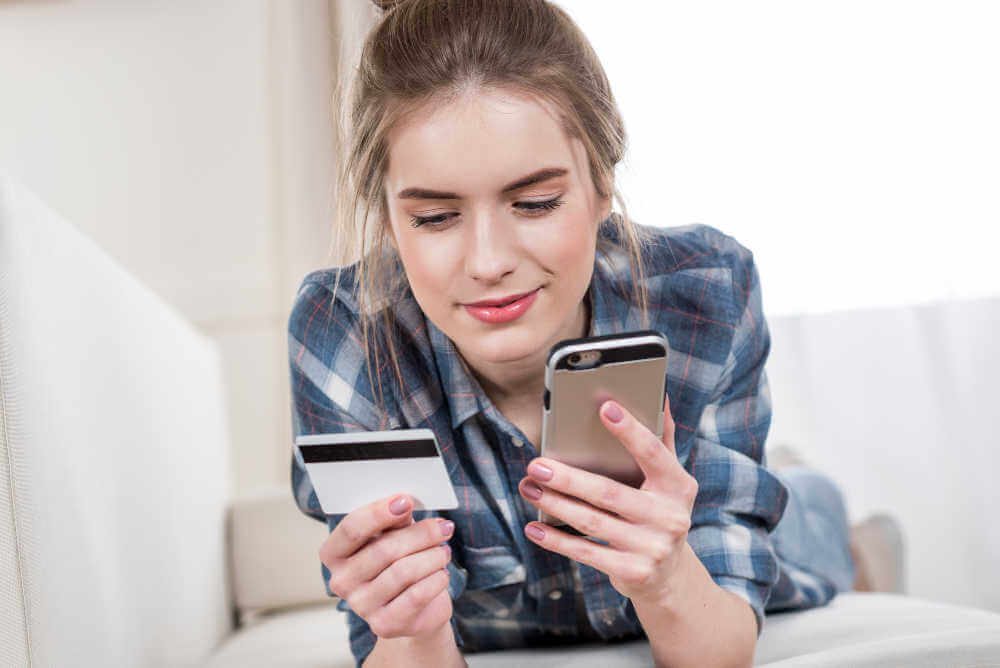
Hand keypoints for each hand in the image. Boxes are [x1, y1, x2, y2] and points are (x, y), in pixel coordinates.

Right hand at [319, 494, 454, 638]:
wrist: (414, 609)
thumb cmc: (400, 563)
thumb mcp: (394, 535)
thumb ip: (395, 520)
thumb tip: (404, 504)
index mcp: (334, 554)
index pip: (351, 528)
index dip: (379, 513)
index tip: (406, 501)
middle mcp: (341, 581)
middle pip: (383, 549)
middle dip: (420, 534)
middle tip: (444, 527)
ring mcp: (361, 606)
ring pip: (403, 572)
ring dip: (432, 556)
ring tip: (444, 551)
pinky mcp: (384, 625)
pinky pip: (416, 595)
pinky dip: (436, 579)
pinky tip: (442, 573)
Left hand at [518, 396, 698, 606]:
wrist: (669, 576)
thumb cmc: (659, 512)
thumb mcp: (669, 480)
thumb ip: (663, 440)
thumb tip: (660, 397)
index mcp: (679, 486)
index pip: (653, 453)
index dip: (630, 430)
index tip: (604, 407)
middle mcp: (671, 517)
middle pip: (610, 492)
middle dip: (568, 477)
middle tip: (536, 464)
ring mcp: (653, 548)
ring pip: (592, 521)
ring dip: (555, 504)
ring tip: (529, 487)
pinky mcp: (633, 572)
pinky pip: (586, 552)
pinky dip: (556, 540)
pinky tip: (534, 527)